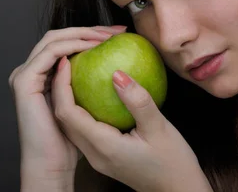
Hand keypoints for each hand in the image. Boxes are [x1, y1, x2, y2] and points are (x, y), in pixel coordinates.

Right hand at [8, 25, 127, 186]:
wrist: (51, 162)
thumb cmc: (71, 141)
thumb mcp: (88, 106)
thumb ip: (92, 85)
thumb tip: (119, 67)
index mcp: (45, 73)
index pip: (68, 42)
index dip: (94, 34)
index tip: (121, 34)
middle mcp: (33, 69)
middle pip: (61, 35)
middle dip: (90, 28)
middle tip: (117, 31)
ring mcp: (25, 73)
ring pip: (54, 38)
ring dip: (82, 33)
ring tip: (107, 37)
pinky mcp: (24, 81)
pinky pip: (50, 55)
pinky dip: (70, 47)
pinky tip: (92, 48)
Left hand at [52, 57, 212, 191]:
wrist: (178, 191)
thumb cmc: (173, 164)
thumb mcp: (160, 128)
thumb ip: (138, 101)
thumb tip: (117, 74)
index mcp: (103, 146)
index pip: (68, 113)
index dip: (62, 85)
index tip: (67, 60)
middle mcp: (94, 153)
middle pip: (64, 118)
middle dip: (60, 88)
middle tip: (69, 60)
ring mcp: (97, 157)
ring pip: (72, 123)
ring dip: (69, 98)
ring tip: (77, 71)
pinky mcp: (104, 155)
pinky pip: (84, 127)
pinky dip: (82, 107)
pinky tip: (94, 91)